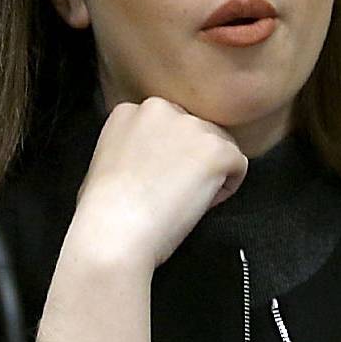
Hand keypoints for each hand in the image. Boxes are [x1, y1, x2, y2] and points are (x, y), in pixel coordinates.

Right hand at [66, 96, 248, 276]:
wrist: (114, 232)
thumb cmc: (102, 211)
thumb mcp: (107, 160)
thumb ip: (133, 145)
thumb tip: (155, 157)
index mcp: (131, 110)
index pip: (169, 125)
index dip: (168, 155)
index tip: (157, 179)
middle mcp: (162, 108)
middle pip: (197, 131)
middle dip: (193, 160)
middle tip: (172, 193)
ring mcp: (191, 126)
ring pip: (220, 146)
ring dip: (211, 173)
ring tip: (182, 200)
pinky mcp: (215, 149)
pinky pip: (238, 165)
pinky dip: (227, 188)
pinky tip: (198, 204)